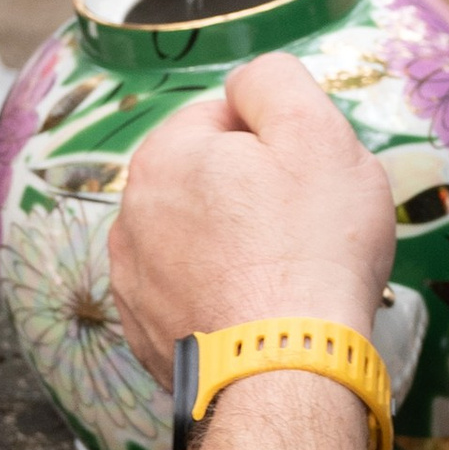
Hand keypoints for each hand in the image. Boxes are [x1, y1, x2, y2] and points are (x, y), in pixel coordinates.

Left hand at [108, 52, 396, 377]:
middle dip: (253, 195)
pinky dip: (220, 298)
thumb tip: (249, 82)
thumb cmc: (310, 248)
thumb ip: (274, 81)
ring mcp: (133, 282)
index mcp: (164, 156)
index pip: (224, 119)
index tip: (308, 178)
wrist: (290, 368)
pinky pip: (190, 295)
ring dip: (235, 248)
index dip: (278, 141)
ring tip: (285, 277)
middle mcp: (132, 216)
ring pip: (197, 241)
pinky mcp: (146, 335)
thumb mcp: (316, 131)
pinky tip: (259, 314)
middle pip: (208, 182)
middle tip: (304, 227)